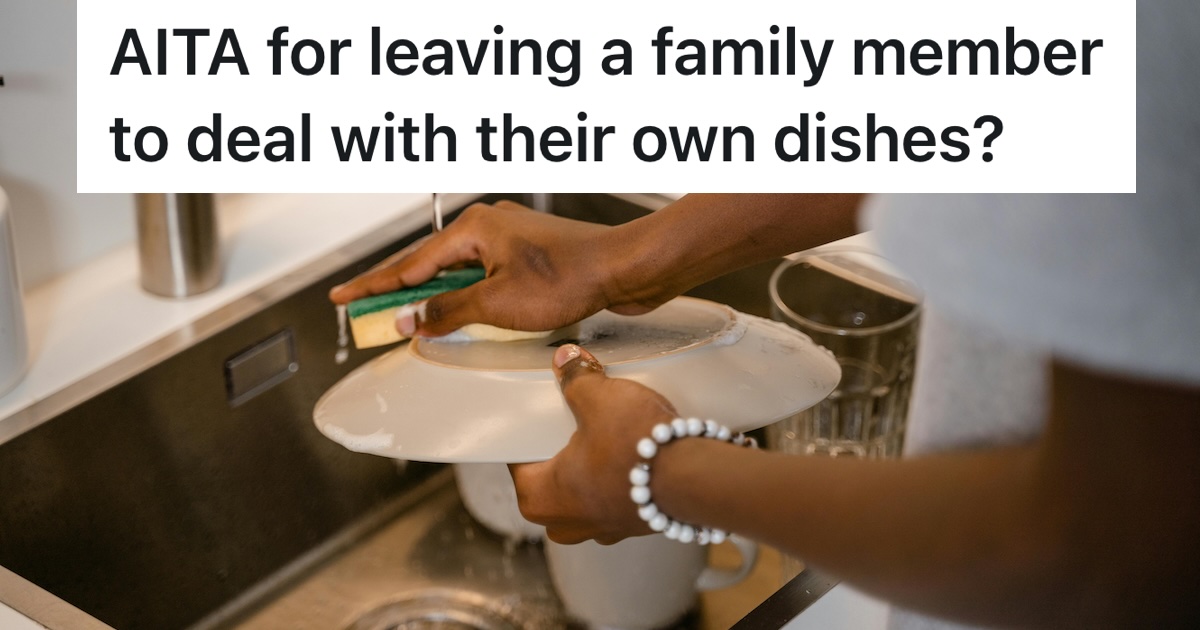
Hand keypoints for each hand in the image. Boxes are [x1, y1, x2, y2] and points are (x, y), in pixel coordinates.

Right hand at [328, 200, 674, 336]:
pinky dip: (462, 296)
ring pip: (456, 271)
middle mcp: (490, 226)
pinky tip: (456, 313)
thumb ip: (447, 311)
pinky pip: (481, 277)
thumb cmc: (572, 277)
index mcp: (475, 228)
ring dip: (431, 296)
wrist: (625, 270)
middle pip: (428, 264)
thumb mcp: (497, 303)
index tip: (343, 297)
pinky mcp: (529, 258)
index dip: (373, 286)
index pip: (409, 263)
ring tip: (402, 318)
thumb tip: (411, 320)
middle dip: (396, 290)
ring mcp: (510, 240)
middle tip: (363, 311)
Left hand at [509, 344, 677, 543]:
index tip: (537, 419)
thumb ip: (576, 378)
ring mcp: (604, 530)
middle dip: (559, 458)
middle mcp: (569, 523)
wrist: (694, 478)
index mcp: (541, 498)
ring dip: (590, 473)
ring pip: (584, 498)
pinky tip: (632, 456)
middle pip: (550, 484)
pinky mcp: (636, 526)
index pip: (518, 465)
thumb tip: (566, 359)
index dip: (526, 438)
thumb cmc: (635, 447)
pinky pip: (616, 501)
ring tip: (604, 439)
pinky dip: (620, 481)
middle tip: (570, 427)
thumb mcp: (598, 399)